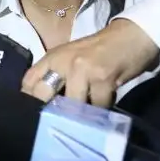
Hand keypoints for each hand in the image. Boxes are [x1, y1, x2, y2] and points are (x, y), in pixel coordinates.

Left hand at [22, 19, 158, 106]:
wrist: (131, 37)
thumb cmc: (98, 51)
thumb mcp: (71, 58)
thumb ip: (56, 76)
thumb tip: (43, 104)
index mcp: (53, 57)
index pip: (29, 81)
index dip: (28, 100)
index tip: (32, 115)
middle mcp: (63, 61)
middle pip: (43, 94)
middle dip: (49, 111)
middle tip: (56, 123)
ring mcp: (82, 69)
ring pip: (72, 105)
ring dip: (79, 114)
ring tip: (85, 114)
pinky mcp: (102, 78)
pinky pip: (96, 106)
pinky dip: (100, 110)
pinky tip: (103, 103)